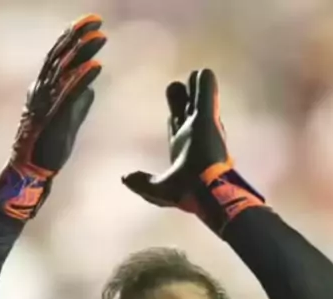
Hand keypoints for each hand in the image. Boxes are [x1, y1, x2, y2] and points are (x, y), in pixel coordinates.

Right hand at [0, 14, 105, 220]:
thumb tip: (92, 88)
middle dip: (78, 37)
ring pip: (64, 71)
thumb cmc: (48, 148)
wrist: (32, 171)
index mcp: (43, 90)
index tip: (90, 23)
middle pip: (61, 57)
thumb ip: (79, 103)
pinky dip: (82, 79)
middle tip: (96, 20)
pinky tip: (96, 67)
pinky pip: (69, 95)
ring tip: (100, 37)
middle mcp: (42, 91)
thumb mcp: (67, 120)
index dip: (73, 38)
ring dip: (83, 53)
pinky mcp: (54, 119)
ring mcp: (47, 104)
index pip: (58, 57)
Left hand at [122, 68, 264, 233]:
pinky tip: (205, 71)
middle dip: (182, 100)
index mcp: (181, 153)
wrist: (204, 190)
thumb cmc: (184, 192)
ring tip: (196, 74)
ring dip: (196, 89)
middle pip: (186, 113)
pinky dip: (206, 84)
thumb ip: (142, 183)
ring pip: (197, 102)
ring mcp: (202, 127)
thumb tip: (125, 178)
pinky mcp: (208, 119)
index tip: (172, 114)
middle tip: (177, 86)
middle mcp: (193, 138)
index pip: (177, 131)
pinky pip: (206, 96)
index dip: (175, 120)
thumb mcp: (157, 190)